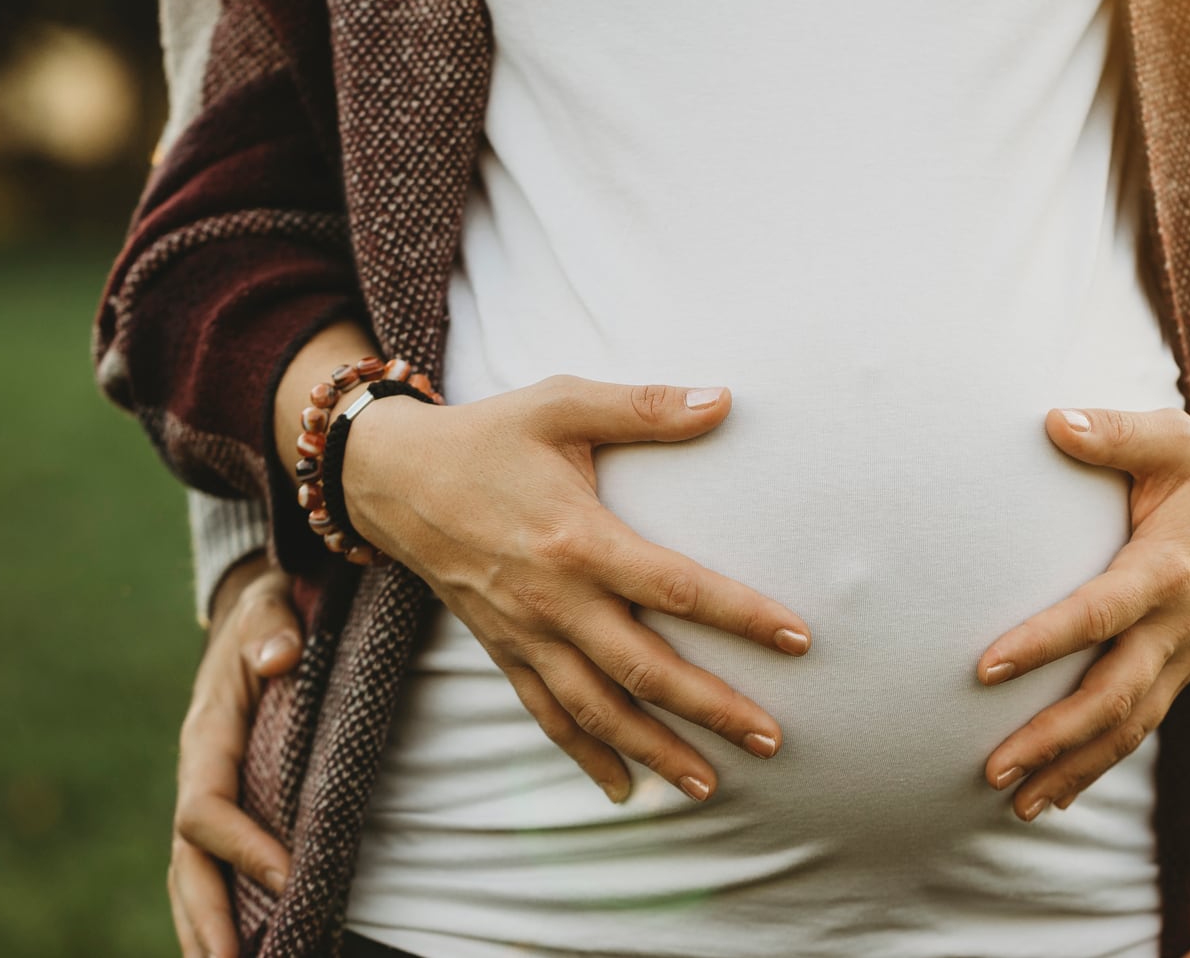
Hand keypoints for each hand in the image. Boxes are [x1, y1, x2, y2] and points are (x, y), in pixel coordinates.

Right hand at [168, 555, 301, 957]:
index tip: (288, 876)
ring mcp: (208, 794)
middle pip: (187, 862)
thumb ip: (274, 625)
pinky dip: (218, 910)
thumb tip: (280, 656)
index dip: (242, 845)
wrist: (257, 615)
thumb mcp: (271, 603)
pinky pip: (212, 867)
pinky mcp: (228, 805)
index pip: (207, 808)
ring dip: (205, 928)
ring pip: (191, 875)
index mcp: (206, 737)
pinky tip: (241, 948)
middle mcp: (198, 775)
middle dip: (207, 917)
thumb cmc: (271, 613)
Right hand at [341, 373, 812, 802]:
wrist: (391, 477)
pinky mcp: (503, 651)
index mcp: (578, 539)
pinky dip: (586, 757)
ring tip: (711, 785)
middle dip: (711, 709)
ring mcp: (525, 634)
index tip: (798, 639)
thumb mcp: (563, 403)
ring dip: (656, 750)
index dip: (741, 616)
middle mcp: (554, 600)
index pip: (676, 588)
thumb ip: (646, 407)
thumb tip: (725, 400)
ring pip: (598, 709)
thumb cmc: (489, 435)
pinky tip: (625, 789)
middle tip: (772, 740)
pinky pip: (548, 716)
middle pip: (644, 669)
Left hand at [976, 398, 1189, 818]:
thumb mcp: (1170, 435)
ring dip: (1074, 767)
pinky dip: (1101, 764)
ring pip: (1131, 725)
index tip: (985, 666)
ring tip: (1016, 803)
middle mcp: (1181, 622)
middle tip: (992, 766)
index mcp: (1170, 566)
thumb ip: (1112, 432)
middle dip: (1054, 737)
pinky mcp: (1183, 666)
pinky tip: (1056, 793)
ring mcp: (1186, 652)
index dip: (1044, 642)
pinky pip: (1142, 725)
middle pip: (1115, 695)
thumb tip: (1051, 421)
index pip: (1100, 614)